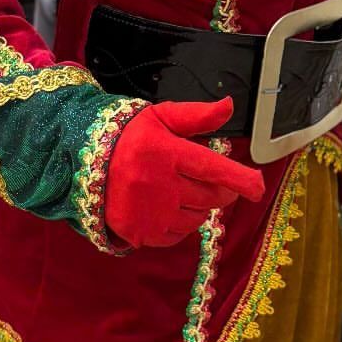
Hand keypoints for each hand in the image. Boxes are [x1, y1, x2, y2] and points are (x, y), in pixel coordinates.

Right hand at [104, 96, 264, 249]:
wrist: (83, 159)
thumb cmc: (129, 135)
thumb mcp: (161, 116)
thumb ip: (196, 116)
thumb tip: (229, 106)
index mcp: (167, 153)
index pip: (213, 169)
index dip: (240, 179)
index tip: (258, 187)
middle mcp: (160, 185)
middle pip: (211, 197)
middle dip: (221, 190)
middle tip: (214, 181)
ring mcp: (149, 212)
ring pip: (196, 218)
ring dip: (200, 207)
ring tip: (183, 191)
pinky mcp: (140, 232)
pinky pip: (177, 235)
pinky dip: (180, 225)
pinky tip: (169, 208)